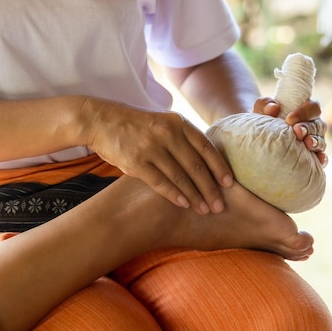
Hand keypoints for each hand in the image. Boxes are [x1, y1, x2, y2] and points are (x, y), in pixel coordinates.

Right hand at [83, 98, 232, 213]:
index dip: (219, 167)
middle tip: (220, 206)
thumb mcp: (162, 122)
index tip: (230, 184)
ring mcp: (151, 147)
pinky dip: (174, 195)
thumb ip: (182, 138)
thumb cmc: (135, 125)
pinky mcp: (135, 162)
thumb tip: (206, 161)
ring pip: (180, 177)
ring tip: (204, 210)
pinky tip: (184, 204)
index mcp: (177, 122)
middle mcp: (167, 133)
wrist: (100, 120)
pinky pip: (160, 182)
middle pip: (196, 166)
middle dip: (210, 188)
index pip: (206, 147)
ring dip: (195, 196)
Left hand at [253, 97, 327, 166]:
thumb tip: (273, 108)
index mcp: (304, 111)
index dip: (305, 112)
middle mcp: (312, 126)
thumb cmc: (263, 120)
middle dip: (308, 128)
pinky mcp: (312, 157)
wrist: (259, 139)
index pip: (313, 107)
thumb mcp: (261, 110)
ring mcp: (314, 141)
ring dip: (315, 142)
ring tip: (307, 144)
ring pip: (321, 140)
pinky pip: (321, 158)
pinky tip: (319, 160)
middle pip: (318, 124)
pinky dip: (321, 158)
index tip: (289, 119)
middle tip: (297, 132)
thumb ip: (265, 104)